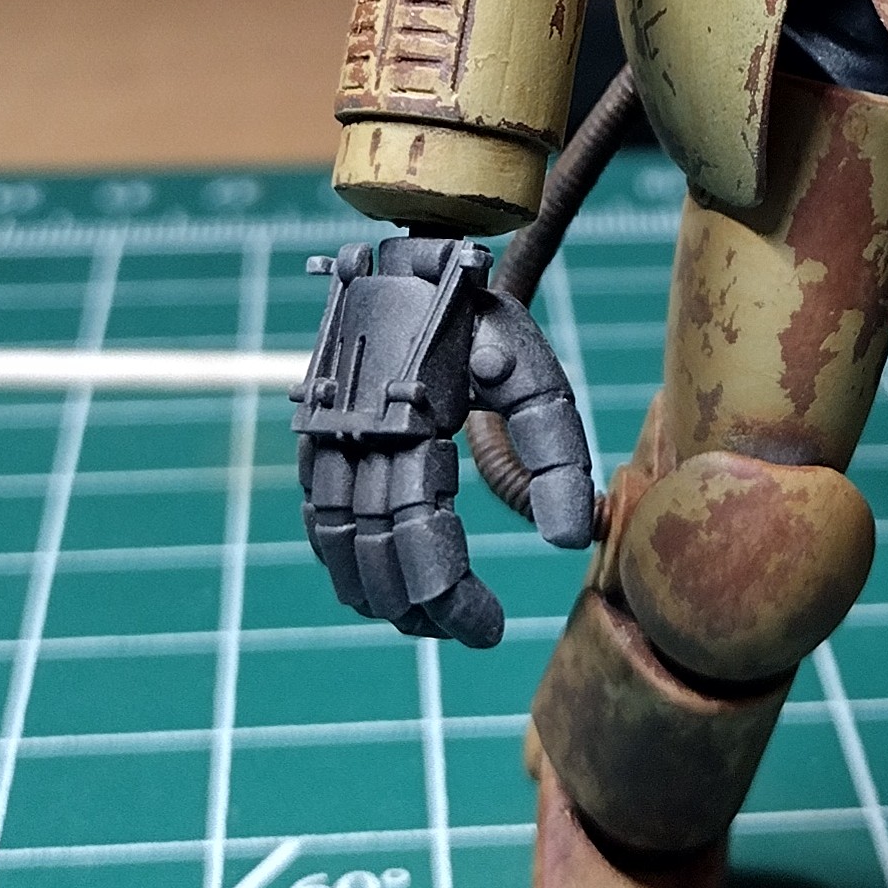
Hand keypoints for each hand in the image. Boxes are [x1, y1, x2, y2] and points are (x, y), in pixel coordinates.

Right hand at [290, 237, 596, 646]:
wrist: (418, 255)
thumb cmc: (485, 317)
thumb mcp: (534, 373)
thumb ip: (556, 453)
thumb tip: (572, 540)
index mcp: (406, 421)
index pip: (418, 534)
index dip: (452, 593)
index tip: (492, 629)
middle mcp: (352, 432)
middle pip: (373, 549)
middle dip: (418, 605)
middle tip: (468, 632)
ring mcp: (324, 432)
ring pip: (334, 540)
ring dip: (374, 592)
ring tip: (424, 622)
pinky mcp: (315, 431)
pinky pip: (316, 512)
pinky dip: (342, 558)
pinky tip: (375, 585)